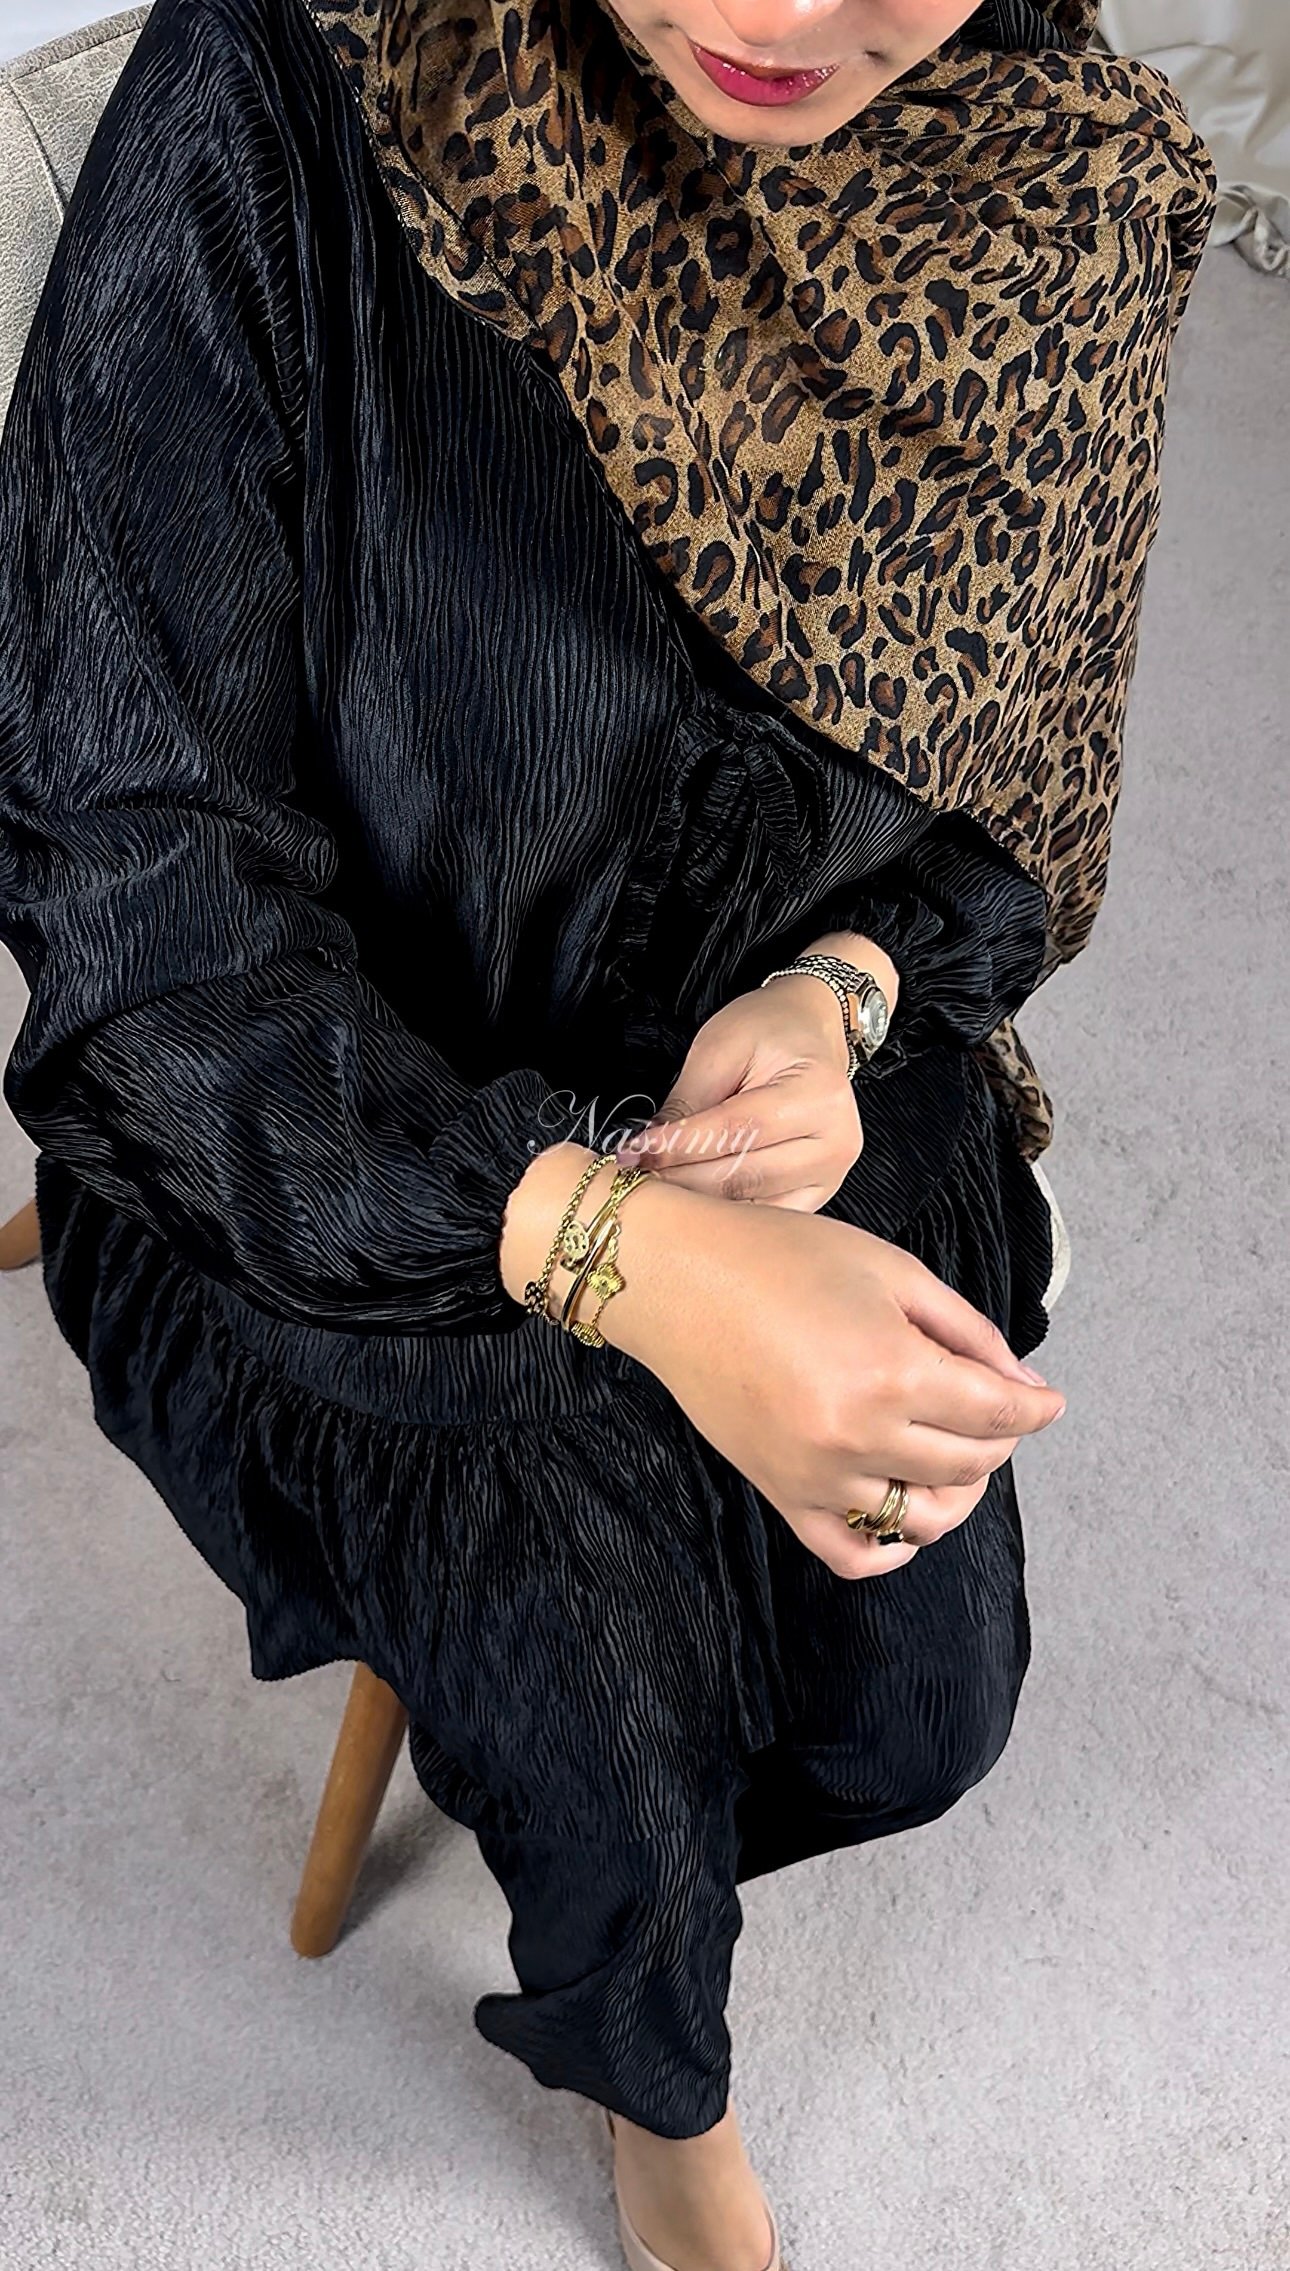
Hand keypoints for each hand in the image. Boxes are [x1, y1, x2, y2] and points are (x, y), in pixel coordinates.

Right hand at [498, 1144, 1064, 1580]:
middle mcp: (861, 1435)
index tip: (1048, 1401)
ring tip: (956, 1455)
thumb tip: (1020, 1384)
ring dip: (958, 1491)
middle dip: (1000, 1439)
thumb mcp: (892, 1270)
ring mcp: (818, 1475)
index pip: (997, 1413)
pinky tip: (907, 1520)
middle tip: (998, 1409)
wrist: (676, 1281)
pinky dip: (892, 1549)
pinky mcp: (781, 1494)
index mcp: (894, 1371)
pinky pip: (852, 1554)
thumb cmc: (780, 1258)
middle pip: (969, 1465)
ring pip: (924, 1516)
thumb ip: (965, 1330)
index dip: (1035, 1408)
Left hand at [613, 933, 896, 1210]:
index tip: (634, 1153)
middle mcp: (836, 1144)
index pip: (737, 1131)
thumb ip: (688, 1101)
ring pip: (749, 1204)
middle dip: (680, 1178)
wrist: (811, 1033)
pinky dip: (722, 1212)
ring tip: (655, 1186)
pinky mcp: (816, 1194)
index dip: (679, 1146)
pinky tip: (690, 1200)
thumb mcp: (721, 1046)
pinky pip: (761, 1215)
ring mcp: (830, 1176)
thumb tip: (648, 1151)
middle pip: (743, 1176)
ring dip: (696, 1201)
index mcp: (819, 1096)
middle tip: (634, 1176)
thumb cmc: (770, 1031)